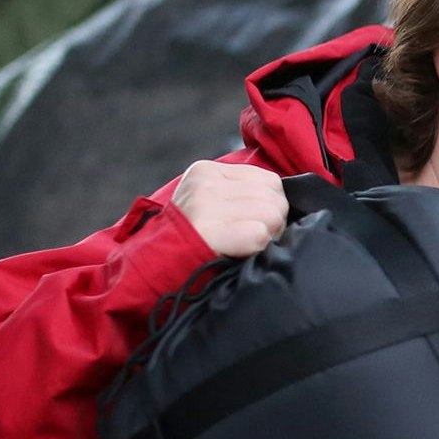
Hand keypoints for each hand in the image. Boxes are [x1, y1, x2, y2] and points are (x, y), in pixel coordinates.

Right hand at [171, 160, 288, 258]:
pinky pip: (260, 234)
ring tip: (245, 245)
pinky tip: (240, 252)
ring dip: (268, 236)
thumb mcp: (211, 203)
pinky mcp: (210, 228)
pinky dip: (257, 248)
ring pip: (272, 214)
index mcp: (207, 171)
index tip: (255, 223)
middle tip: (253, 239)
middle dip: (274, 223)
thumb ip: (242, 194)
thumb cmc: (194, 239)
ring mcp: (206, 204)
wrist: (156, 267)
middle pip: (274, 197)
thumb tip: (282, 200)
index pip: (269, 180)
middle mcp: (206, 183)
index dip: (271, 206)